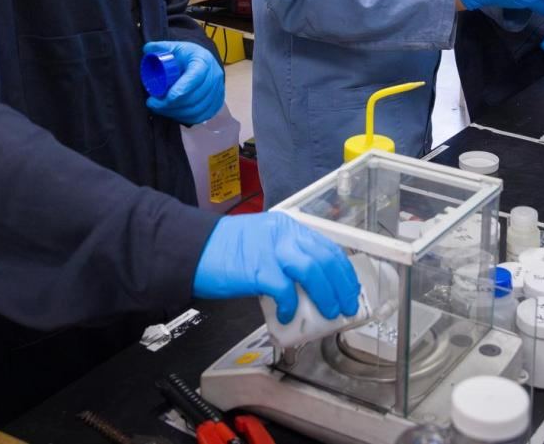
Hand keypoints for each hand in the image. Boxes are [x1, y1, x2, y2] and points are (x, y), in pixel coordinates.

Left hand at [142, 41, 224, 124]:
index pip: (193, 79)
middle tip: (153, 104)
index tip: (161, 97)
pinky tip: (174, 114)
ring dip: (176, 113)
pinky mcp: (217, 103)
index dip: (178, 91)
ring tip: (161, 109)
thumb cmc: (188, 55)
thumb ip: (160, 48)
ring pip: (197, 109)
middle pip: (193, 97)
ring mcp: (218, 91)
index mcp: (203, 61)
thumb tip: (147, 49)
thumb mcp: (175, 47)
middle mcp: (214, 76)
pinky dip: (186, 118)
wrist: (203, 61)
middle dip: (171, 105)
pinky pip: (202, 116)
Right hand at [193, 212, 360, 324]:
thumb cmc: (226, 252)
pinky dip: (290, 306)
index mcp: (287, 227)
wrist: (195, 249)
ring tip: (328, 313)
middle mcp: (284, 234)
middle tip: (345, 307)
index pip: (326, 247)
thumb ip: (288, 258)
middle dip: (341, 286)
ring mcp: (271, 249)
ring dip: (325, 295)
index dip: (343, 271)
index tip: (349, 289)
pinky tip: (287, 316)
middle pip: (325, 258)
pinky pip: (285, 290)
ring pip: (313, 270)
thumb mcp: (265, 245)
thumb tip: (310, 287)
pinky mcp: (258, 269)